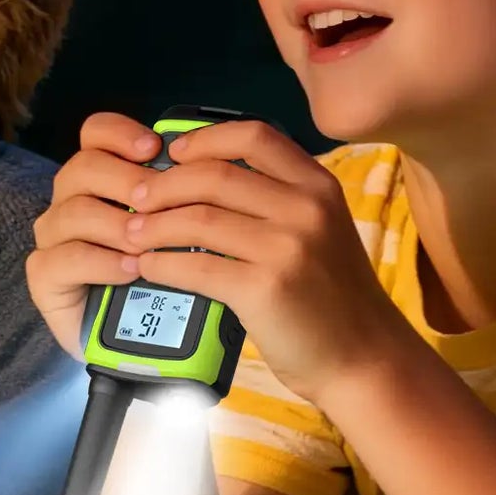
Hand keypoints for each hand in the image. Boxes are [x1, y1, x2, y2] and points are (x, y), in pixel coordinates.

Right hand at [27, 112, 167, 358]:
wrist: (143, 341)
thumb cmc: (167, 278)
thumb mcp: (183, 233)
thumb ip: (184, 198)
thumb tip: (209, 168)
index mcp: (102, 178)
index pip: (96, 134)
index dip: (120, 134)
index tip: (155, 148)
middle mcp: (71, 200)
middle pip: (82, 167)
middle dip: (125, 181)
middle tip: (158, 204)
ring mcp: (54, 239)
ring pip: (73, 212)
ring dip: (115, 225)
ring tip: (147, 244)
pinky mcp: (44, 277)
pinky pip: (63, 259)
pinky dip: (100, 262)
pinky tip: (131, 270)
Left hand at [102, 118, 410, 411]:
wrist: (363, 357)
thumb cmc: (333, 295)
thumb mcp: (322, 229)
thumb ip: (278, 199)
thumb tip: (202, 177)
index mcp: (319, 186)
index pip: (253, 137)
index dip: (205, 139)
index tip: (174, 152)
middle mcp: (306, 208)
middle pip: (214, 175)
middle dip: (163, 185)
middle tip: (135, 199)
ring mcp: (287, 248)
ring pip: (198, 218)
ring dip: (153, 226)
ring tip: (132, 234)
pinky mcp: (265, 289)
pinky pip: (196, 267)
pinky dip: (162, 264)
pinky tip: (147, 267)